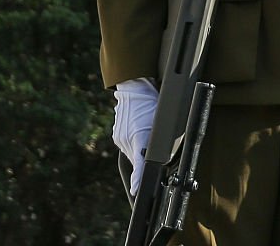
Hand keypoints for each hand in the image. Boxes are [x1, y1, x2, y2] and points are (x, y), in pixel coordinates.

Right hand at [112, 77, 158, 194]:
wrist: (134, 88)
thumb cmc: (150, 102)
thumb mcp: (160, 120)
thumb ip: (160, 138)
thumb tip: (162, 153)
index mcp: (139, 137)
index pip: (139, 163)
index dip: (138, 179)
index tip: (135, 190)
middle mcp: (126, 139)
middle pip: (136, 160)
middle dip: (144, 161)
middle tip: (154, 154)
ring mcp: (120, 137)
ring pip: (132, 153)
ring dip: (139, 151)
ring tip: (145, 135)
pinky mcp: (117, 134)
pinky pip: (127, 145)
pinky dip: (133, 144)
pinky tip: (139, 132)